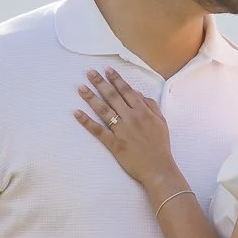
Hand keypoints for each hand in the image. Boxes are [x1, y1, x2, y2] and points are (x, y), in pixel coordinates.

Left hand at [75, 67, 178, 191]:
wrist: (158, 169)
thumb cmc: (160, 146)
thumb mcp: (161, 122)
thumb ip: (150, 105)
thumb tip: (137, 93)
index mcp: (143, 112)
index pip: (127, 91)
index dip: (116, 79)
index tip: (107, 69)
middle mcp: (131, 118)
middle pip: (112, 96)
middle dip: (100, 83)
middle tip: (89, 72)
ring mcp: (122, 131)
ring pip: (103, 110)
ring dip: (91, 97)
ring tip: (80, 87)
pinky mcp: (114, 144)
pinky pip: (98, 131)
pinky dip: (87, 122)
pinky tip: (77, 113)